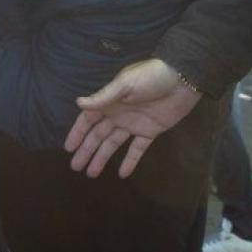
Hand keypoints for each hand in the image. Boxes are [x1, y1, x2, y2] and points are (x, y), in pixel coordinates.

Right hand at [64, 58, 201, 177]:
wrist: (183, 79)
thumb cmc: (151, 77)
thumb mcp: (125, 84)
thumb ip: (103, 96)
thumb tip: (78, 103)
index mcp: (110, 101)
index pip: (88, 120)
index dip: (78, 133)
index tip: (68, 149)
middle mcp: (118, 114)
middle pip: (98, 135)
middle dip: (86, 150)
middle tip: (75, 167)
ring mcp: (134, 124)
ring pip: (113, 144)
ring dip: (102, 158)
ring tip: (91, 174)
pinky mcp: (150, 131)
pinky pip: (137, 149)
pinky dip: (130, 161)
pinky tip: (122, 174)